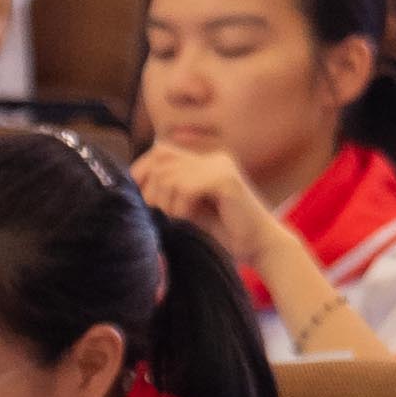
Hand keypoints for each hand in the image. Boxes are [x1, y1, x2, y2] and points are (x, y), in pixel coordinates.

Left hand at [134, 142, 279, 272]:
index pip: (161, 151)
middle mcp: (214, 158)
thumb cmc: (226, 230)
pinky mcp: (226, 180)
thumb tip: (136, 181)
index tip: (144, 197)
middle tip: (162, 211)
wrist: (259, 245)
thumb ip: (171, 191)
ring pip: (170, 176)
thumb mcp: (190, 206)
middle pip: (161, 160)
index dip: (143, 170)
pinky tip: (191, 218)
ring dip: (167, 202)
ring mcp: (221, 167)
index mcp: (206, 161)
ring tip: (180, 217)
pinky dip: (181, 207)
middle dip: (152, 188)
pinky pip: (186, 188)